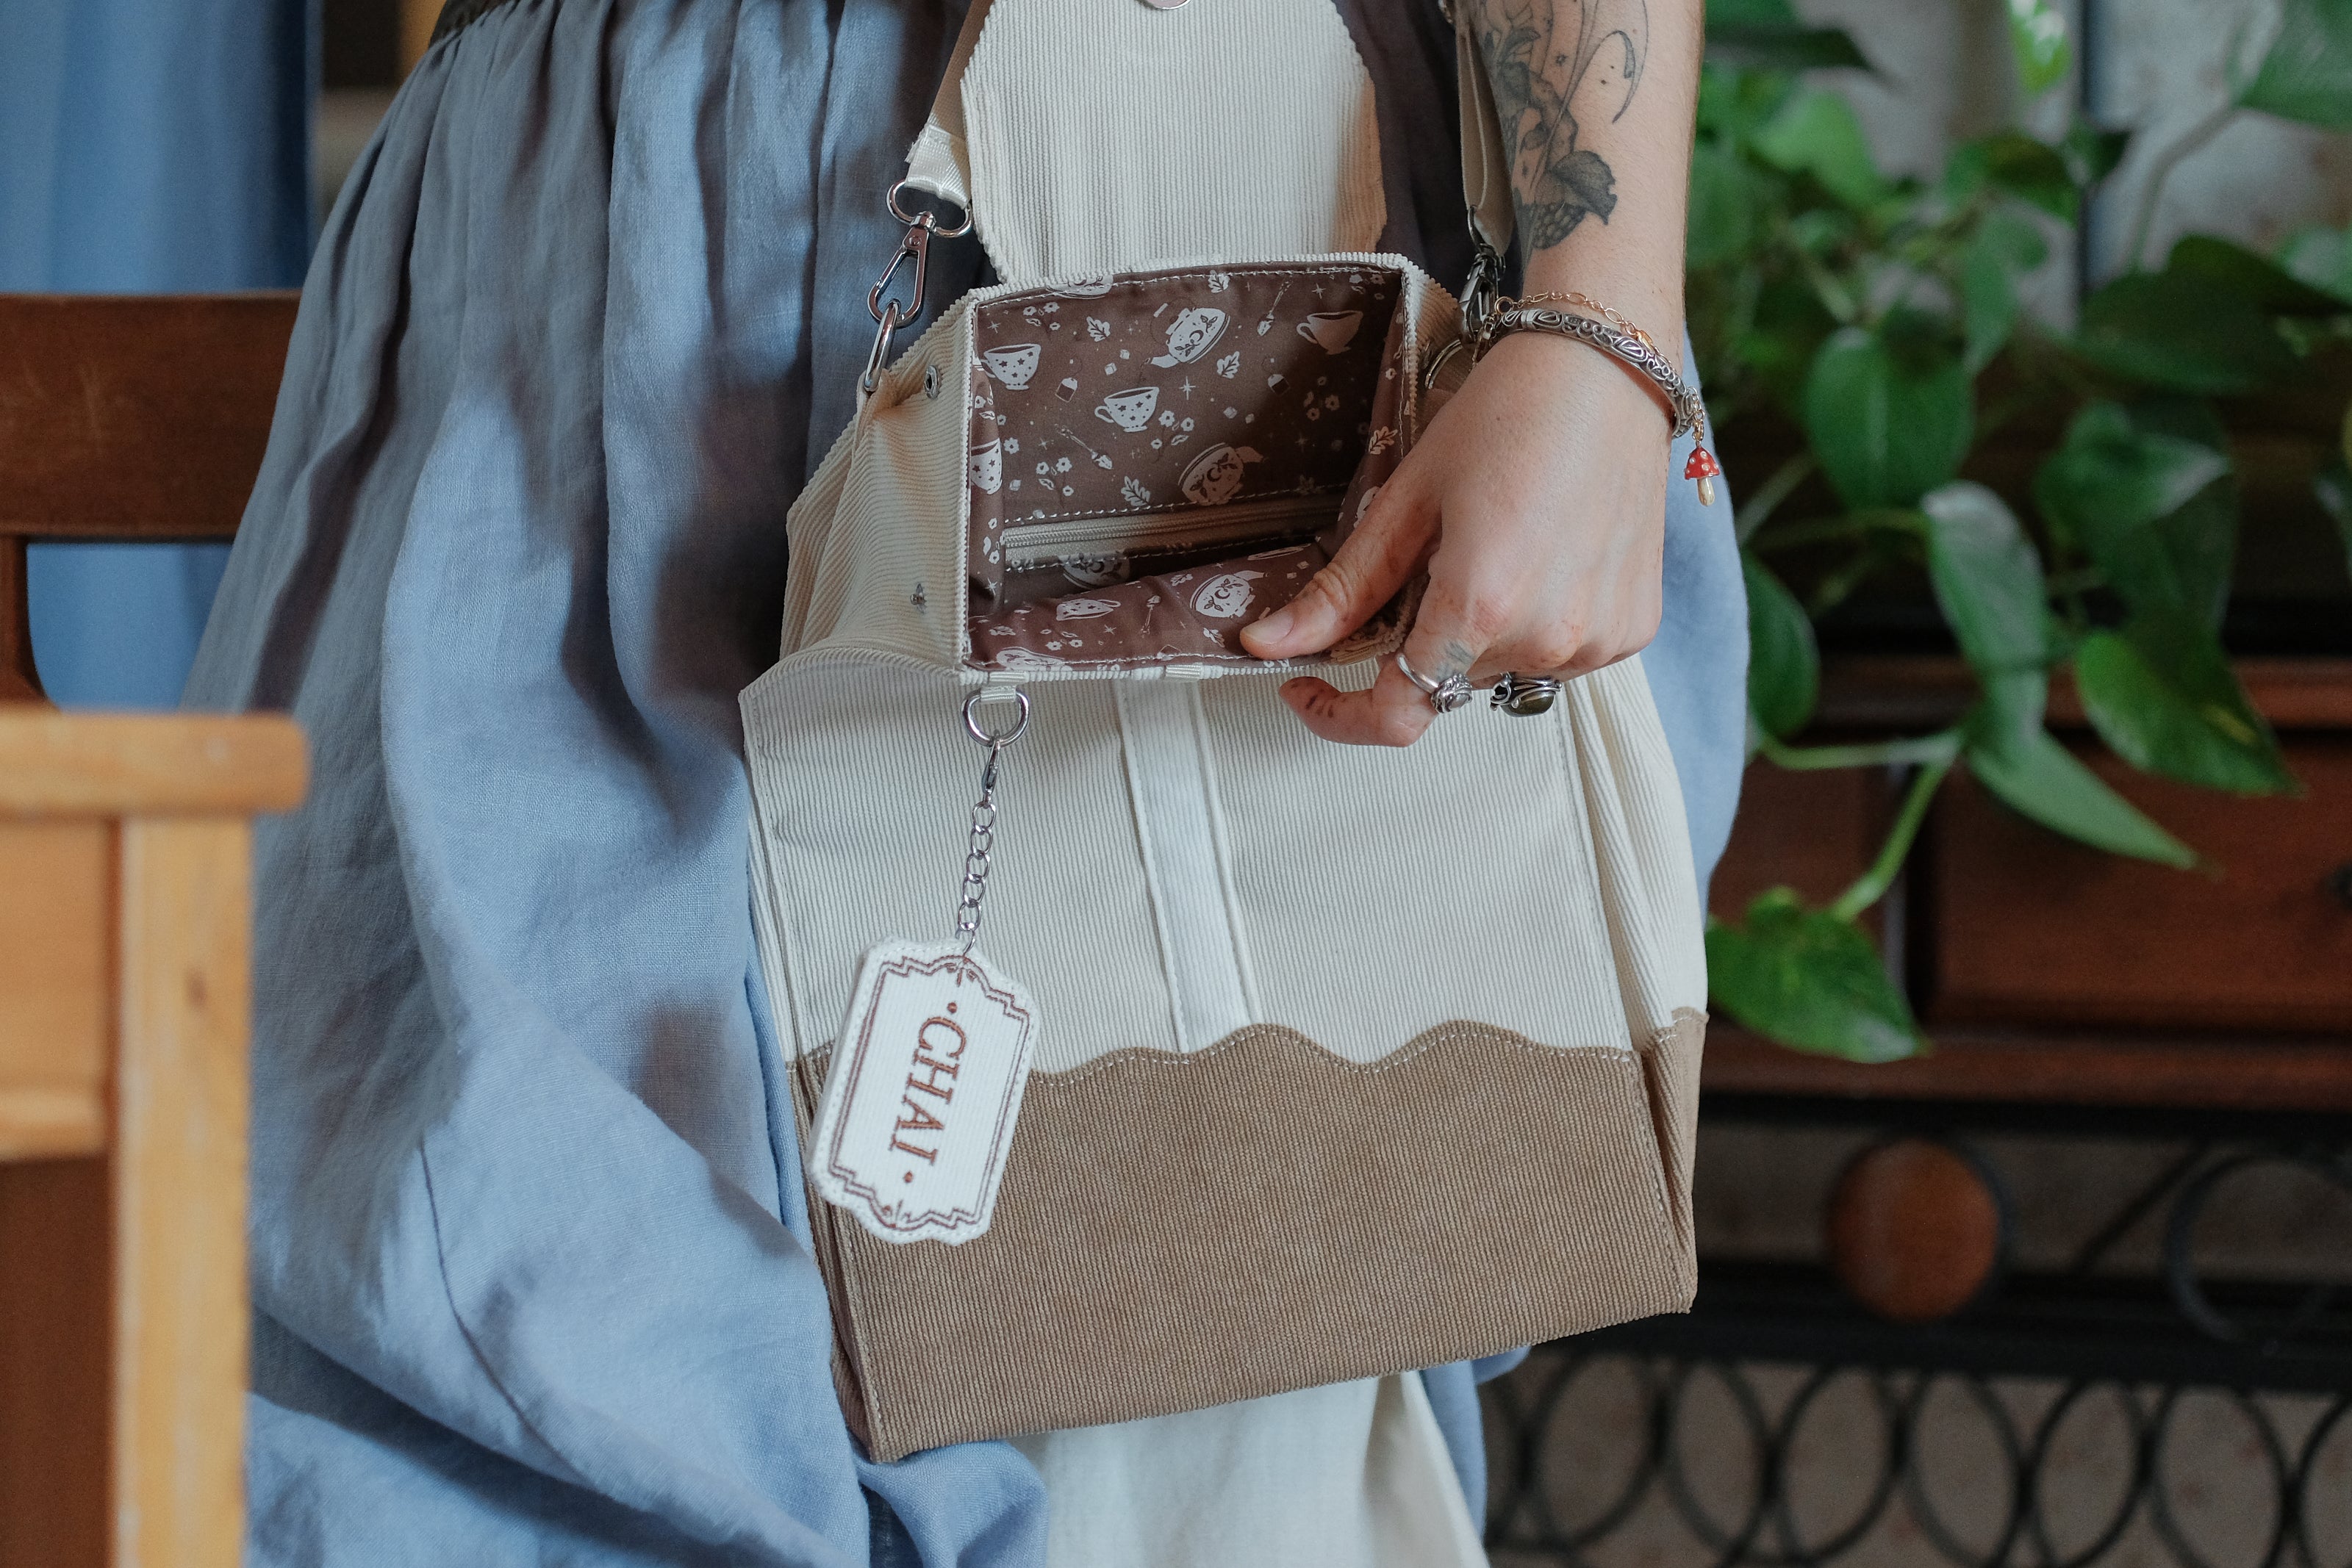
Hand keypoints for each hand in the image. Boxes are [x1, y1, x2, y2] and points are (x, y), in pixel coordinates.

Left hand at [1238, 330, 1669, 745]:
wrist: (1607, 371)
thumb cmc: (1511, 415)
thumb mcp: (1407, 500)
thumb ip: (1342, 590)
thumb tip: (1267, 643)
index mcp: (1481, 607)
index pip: (1399, 714)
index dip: (1341, 716)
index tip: (1310, 687)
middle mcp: (1547, 639)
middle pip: (1446, 683)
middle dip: (1418, 639)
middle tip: (1432, 558)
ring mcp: (1597, 643)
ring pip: (1499, 671)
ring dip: (1477, 633)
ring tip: (1496, 547)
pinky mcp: (1629, 633)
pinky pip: (1556, 656)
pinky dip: (1532, 623)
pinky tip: (1541, 556)